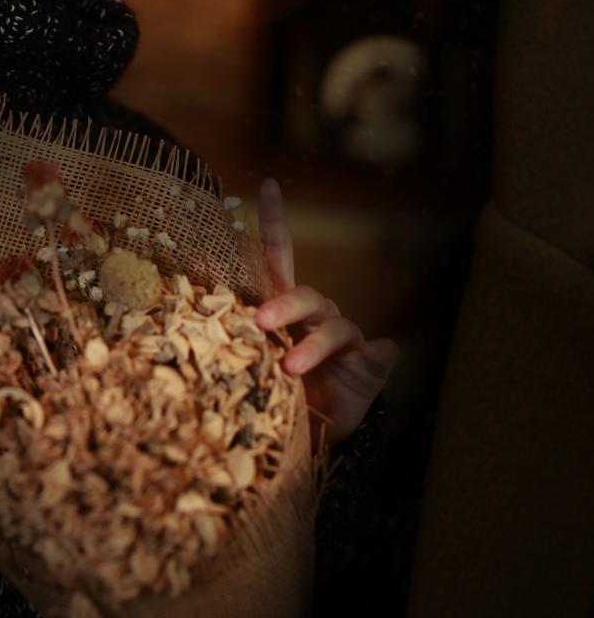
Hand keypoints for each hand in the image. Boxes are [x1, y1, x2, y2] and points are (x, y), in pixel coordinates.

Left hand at [253, 177, 398, 449]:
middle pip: (304, 296)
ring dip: (313, 346)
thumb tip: (240, 323)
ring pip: (334, 329)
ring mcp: (345, 341)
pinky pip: (376, 355)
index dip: (276, 222)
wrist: (315, 432)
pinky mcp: (370, 364)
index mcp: (285, 312)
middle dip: (284, 305)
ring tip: (292, 368)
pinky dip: (376, 355)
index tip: (267, 185)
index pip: (279, 259)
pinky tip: (375, 355)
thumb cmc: (278, 395)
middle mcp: (316, 318)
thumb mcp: (255, 374)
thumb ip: (246, 351)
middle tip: (261, 322)